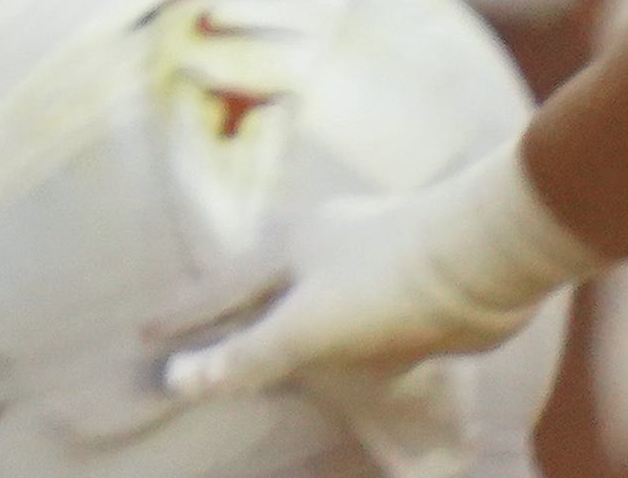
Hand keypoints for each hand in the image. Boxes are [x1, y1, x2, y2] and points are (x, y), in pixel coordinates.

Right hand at [158, 154, 589, 413]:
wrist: (485, 260)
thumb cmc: (386, 284)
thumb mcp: (307, 328)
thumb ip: (247, 357)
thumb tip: (176, 382)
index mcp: (284, 246)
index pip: (217, 289)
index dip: (182, 317)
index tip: (143, 334)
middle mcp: (319, 244)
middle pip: (263, 283)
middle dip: (234, 308)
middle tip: (205, 331)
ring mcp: (366, 257)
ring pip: (314, 294)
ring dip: (294, 321)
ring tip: (277, 346)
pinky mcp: (409, 278)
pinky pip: (358, 309)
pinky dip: (344, 333)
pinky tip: (355, 349)